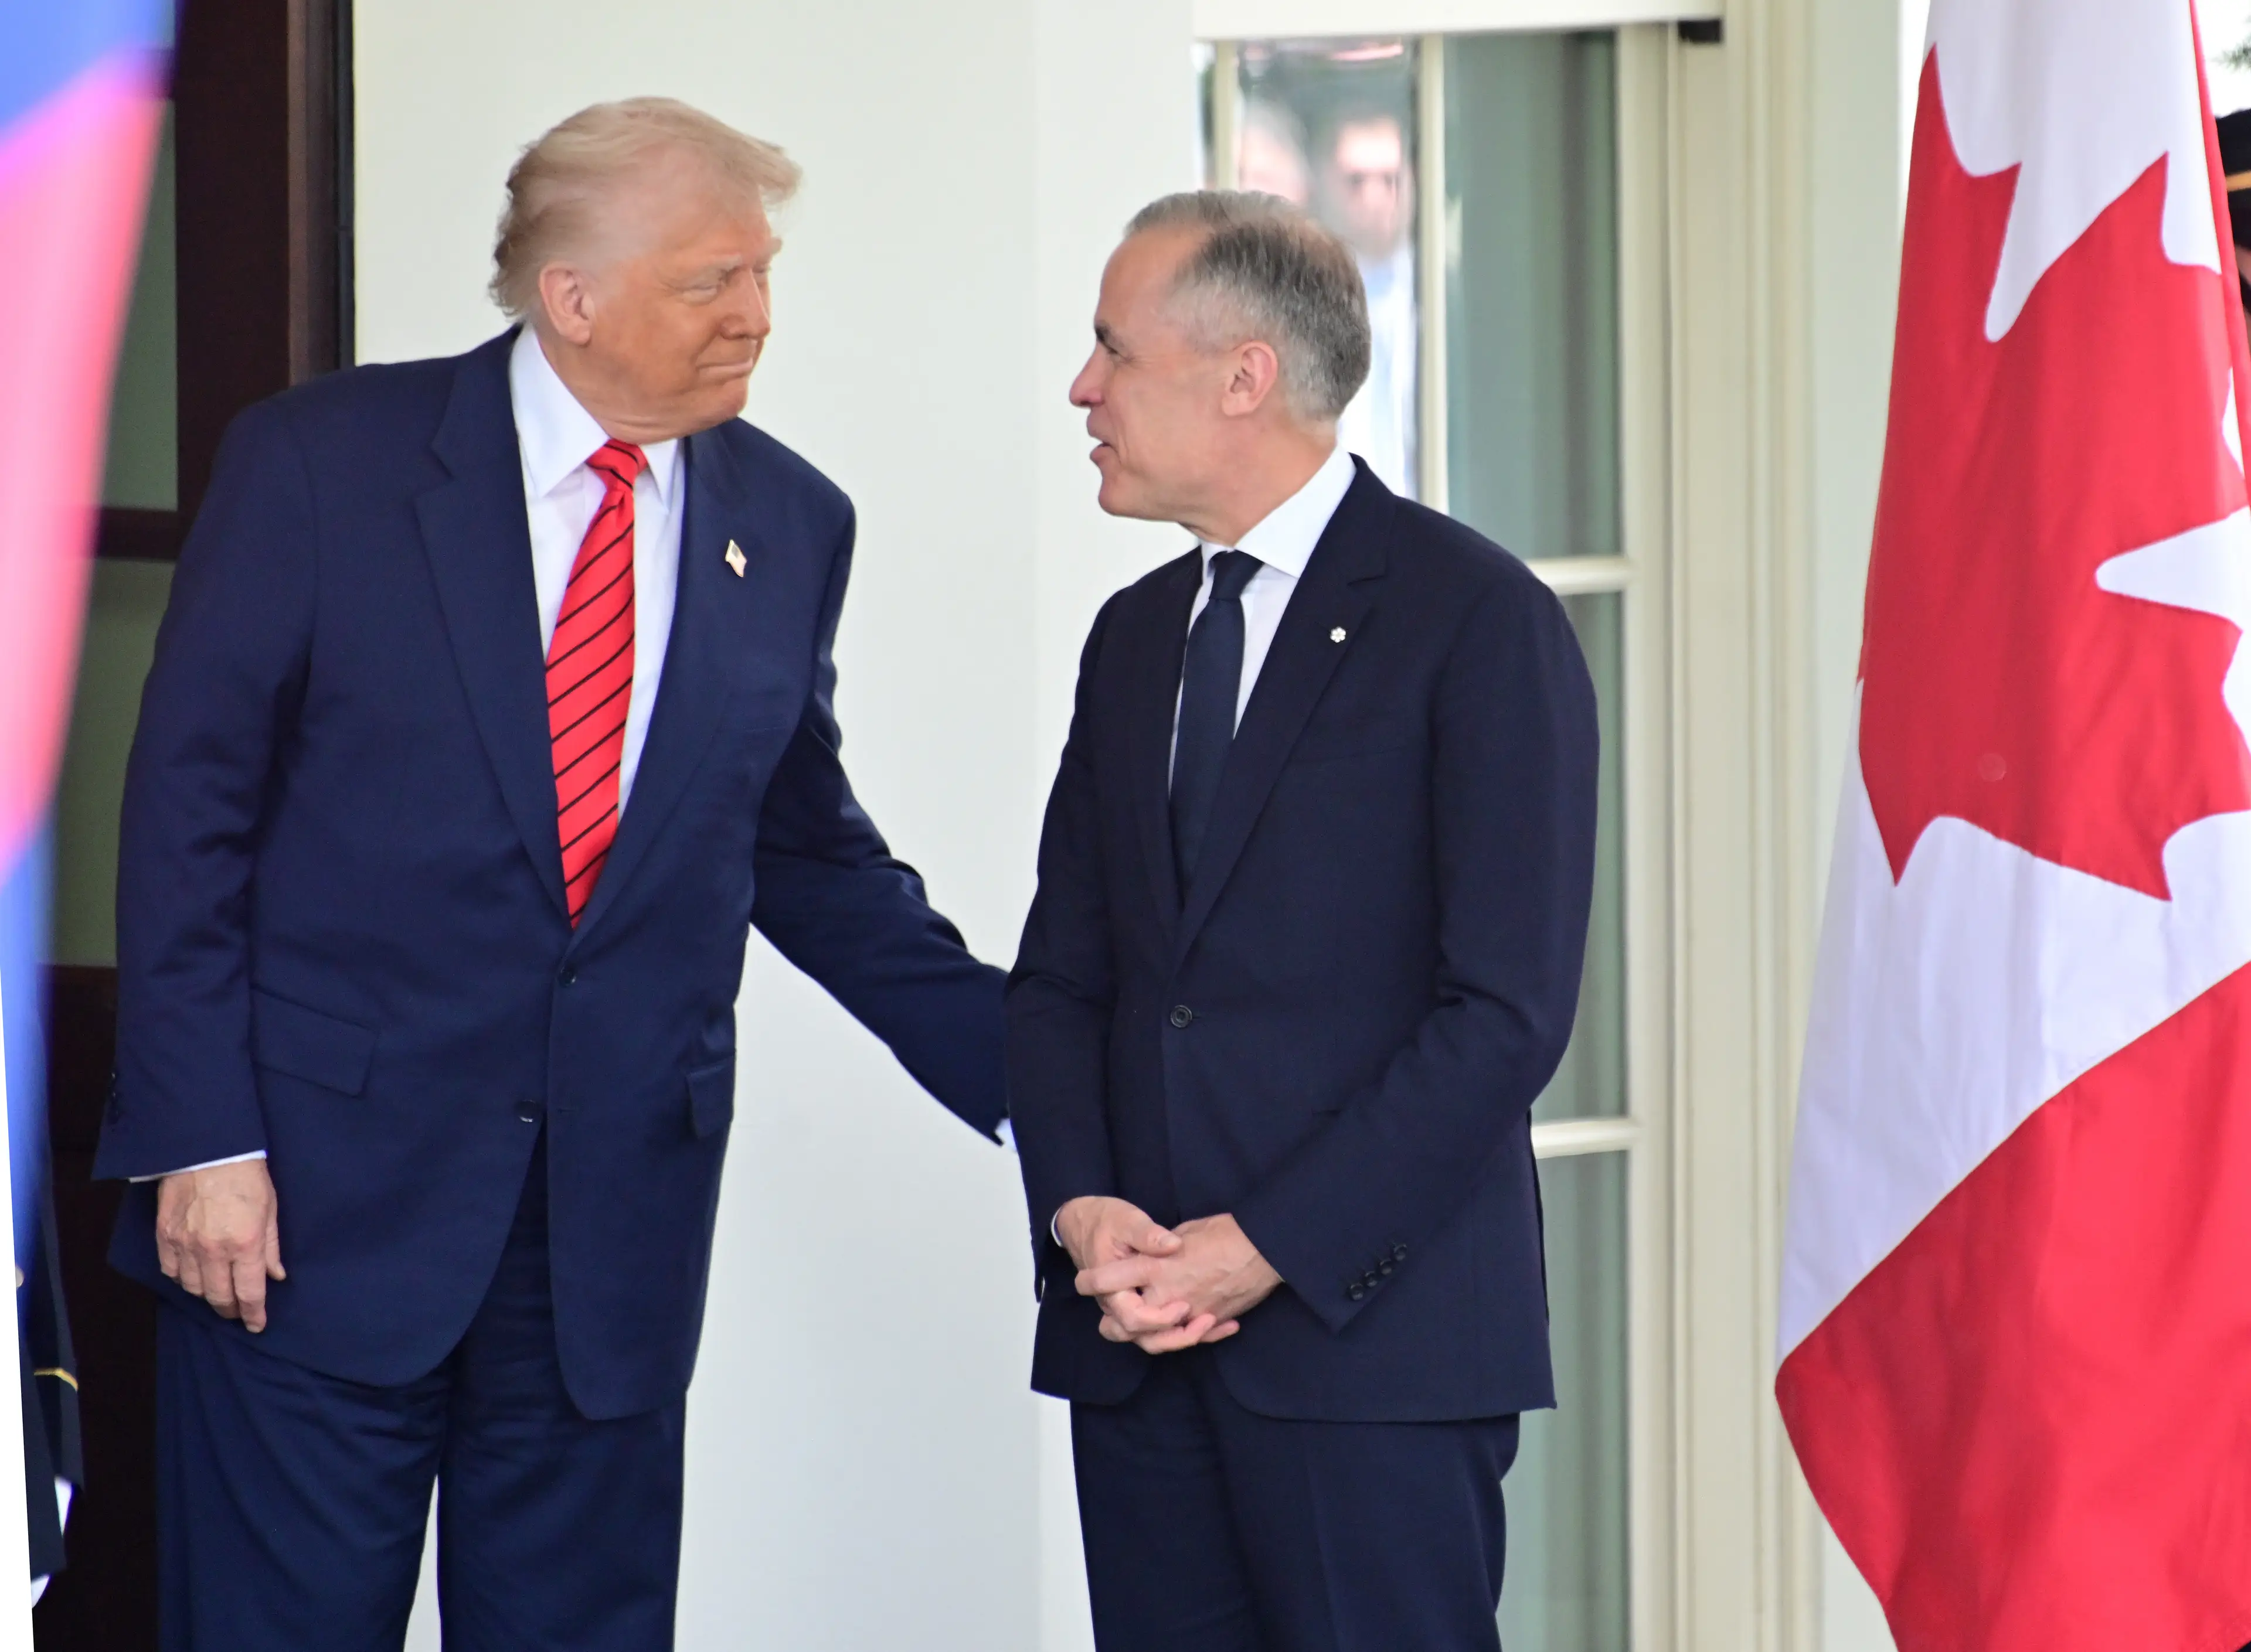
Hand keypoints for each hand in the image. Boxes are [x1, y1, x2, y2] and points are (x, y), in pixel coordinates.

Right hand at [156, 1160, 284, 1331]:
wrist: (207, 1149)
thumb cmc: (246, 1176)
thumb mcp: (270, 1209)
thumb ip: (271, 1246)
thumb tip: (276, 1276)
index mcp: (245, 1244)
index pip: (249, 1293)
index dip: (253, 1314)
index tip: (256, 1325)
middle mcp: (214, 1251)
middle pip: (219, 1297)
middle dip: (230, 1310)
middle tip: (237, 1313)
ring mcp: (185, 1245)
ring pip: (193, 1288)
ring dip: (207, 1295)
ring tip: (217, 1293)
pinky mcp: (165, 1236)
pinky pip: (171, 1271)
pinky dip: (183, 1279)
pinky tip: (193, 1275)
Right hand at [1055, 1195, 1221, 1352]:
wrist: (1086, 1223)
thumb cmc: (1106, 1221)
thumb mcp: (1126, 1221)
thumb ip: (1147, 1235)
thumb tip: (1173, 1244)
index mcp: (1110, 1290)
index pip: (1133, 1319)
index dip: (1159, 1318)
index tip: (1184, 1305)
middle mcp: (1117, 1306)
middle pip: (1143, 1339)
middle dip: (1176, 1337)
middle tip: (1206, 1320)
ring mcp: (1129, 1309)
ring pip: (1152, 1340)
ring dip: (1182, 1338)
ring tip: (1214, 1323)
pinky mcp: (1141, 1306)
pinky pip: (1161, 1331)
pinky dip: (1188, 1331)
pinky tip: (1219, 1323)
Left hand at [1078, 1213, 1278, 1351]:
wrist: (1264, 1249)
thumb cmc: (1225, 1232)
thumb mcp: (1186, 1230)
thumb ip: (1163, 1249)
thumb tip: (1156, 1253)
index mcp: (1155, 1266)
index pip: (1110, 1279)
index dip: (1091, 1281)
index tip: (1084, 1281)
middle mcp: (1167, 1294)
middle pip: (1126, 1322)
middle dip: (1113, 1323)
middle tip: (1108, 1319)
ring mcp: (1189, 1312)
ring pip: (1156, 1339)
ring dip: (1145, 1336)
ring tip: (1141, 1329)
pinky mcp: (1209, 1321)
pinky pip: (1189, 1337)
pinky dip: (1185, 1335)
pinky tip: (1187, 1328)